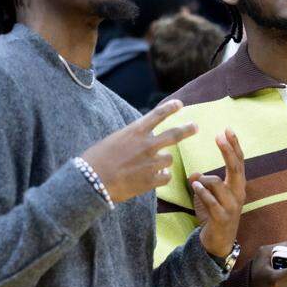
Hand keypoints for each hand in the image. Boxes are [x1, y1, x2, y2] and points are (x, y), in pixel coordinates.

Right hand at [79, 100, 196, 202]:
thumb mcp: (114, 140)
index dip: (171, 108)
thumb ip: (132, 138)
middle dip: (187, 129)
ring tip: (154, 165)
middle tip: (195, 126)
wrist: (91, 182)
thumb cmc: (96, 160)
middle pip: (174, 134)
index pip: (158, 114)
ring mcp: (151, 162)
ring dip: (163, 161)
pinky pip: (166, 176)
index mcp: (135, 131)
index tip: (180, 104)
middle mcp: (147, 144)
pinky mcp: (151, 180)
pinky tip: (155, 178)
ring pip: (169, 159)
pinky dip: (162, 176)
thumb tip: (143, 140)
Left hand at [191, 129, 245, 258]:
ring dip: (205, 180)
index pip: (239, 161)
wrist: (220, 241)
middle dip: (228, 151)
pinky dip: (202, 192)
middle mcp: (238, 193)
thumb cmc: (215, 214)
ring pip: (218, 184)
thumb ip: (204, 183)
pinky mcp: (222, 217)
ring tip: (196, 182)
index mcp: (237, 185)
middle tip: (220, 136)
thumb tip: (194, 174)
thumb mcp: (209, 195)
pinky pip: (211, 201)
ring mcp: (232, 206)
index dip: (234, 145)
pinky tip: (195, 187)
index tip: (228, 129)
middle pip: (236, 167)